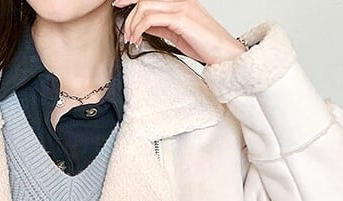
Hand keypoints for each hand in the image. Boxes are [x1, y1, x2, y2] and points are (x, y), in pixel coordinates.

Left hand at [112, 0, 246, 64]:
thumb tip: (142, 26)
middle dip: (128, 12)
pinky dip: (139, 29)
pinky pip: (150, 18)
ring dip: (132, 23)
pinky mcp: (181, 17)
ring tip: (131, 39)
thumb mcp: (176, 33)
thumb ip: (160, 25)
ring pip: (144, 6)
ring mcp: (181, 6)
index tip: (118, 4)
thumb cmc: (204, 45)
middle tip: (125, 32)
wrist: (224, 54)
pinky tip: (138, 40)